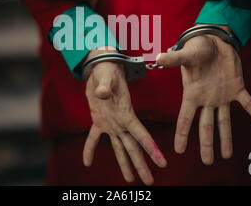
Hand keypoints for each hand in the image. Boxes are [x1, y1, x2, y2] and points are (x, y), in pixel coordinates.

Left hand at [83, 47, 166, 184]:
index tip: (162, 162)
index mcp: (126, 113)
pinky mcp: (99, 121)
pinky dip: (90, 149)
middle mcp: (121, 122)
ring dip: (125, 163)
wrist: (102, 67)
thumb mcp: (107, 76)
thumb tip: (103, 94)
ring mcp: (111, 123)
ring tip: (131, 180)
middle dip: (142, 165)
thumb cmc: (108, 69)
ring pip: (120, 147)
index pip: (142, 135)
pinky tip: (87, 162)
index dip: (152, 149)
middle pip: (133, 147)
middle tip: (150, 182)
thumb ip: (105, 86)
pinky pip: (94, 138)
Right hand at [157, 27, 250, 164]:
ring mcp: (222, 96)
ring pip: (224, 122)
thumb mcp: (185, 55)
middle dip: (206, 145)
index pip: (185, 119)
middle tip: (208, 162)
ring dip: (226, 138)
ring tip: (227, 155)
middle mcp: (206, 100)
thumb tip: (158, 58)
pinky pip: (248, 104)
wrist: (213, 39)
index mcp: (192, 94)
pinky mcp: (237, 88)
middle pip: (205, 126)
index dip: (182, 135)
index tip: (179, 151)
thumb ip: (173, 59)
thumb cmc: (197, 47)